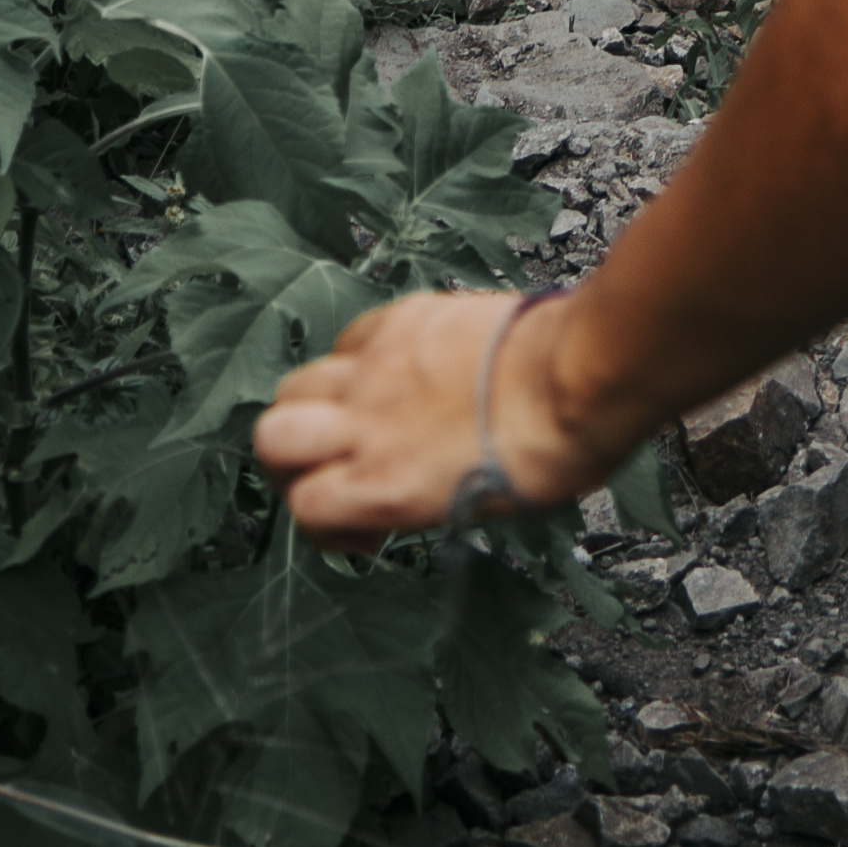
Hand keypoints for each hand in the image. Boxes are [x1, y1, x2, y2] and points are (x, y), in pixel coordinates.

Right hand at [255, 285, 593, 548]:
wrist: (575, 380)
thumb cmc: (544, 453)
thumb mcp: (469, 509)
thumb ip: (410, 499)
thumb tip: (392, 493)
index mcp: (385, 487)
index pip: (302, 507)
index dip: (320, 525)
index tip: (357, 529)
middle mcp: (368, 426)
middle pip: (272, 436)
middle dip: (286, 459)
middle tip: (324, 467)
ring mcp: (378, 365)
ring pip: (298, 382)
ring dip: (312, 405)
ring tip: (354, 417)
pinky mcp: (401, 317)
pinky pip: (350, 338)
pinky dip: (355, 359)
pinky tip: (391, 372)